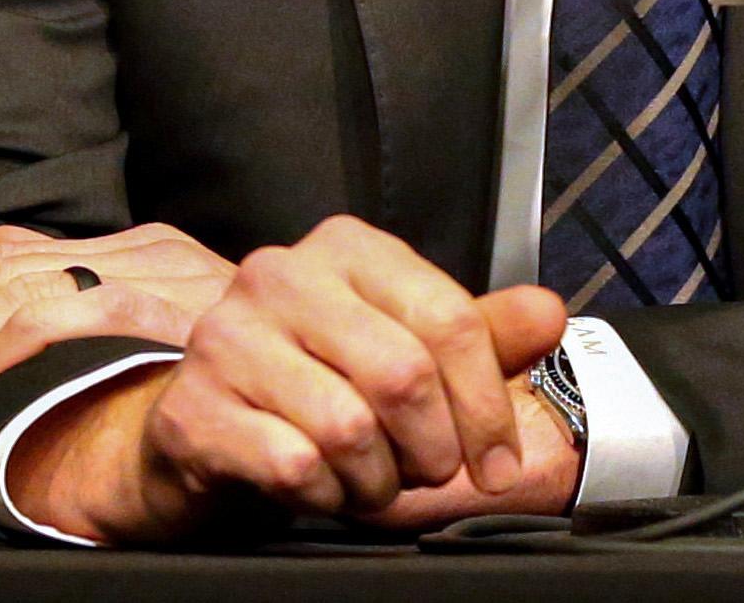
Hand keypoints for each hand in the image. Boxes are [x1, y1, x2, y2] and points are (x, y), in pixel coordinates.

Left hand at [0, 221, 237, 433]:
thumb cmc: (248, 388)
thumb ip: (88, 315)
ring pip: (18, 294)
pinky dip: (22, 340)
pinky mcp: (180, 306)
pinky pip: (86, 312)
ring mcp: (158, 273)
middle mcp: (134, 250)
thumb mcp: (158, 347)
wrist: (350, 378)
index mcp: (119, 253)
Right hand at [11, 214, 568, 539]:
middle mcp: (280, 275)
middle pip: (403, 374)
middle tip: (430, 472)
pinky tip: (320, 488)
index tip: (499, 462)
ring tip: (372, 480)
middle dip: (434, 447)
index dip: (487, 404)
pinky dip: (324, 495)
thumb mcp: (406, 349)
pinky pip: (292, 466)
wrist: (205, 429)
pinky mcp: (194, 407)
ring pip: (348, 426)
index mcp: (346, 248)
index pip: (447, 319)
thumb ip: (481, 333)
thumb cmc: (318, 383)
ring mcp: (227, 338)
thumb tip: (549, 313)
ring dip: (377, 479)